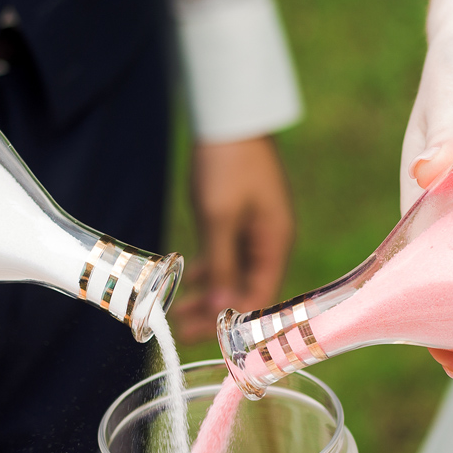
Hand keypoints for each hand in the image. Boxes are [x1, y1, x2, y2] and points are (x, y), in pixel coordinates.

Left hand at [173, 136, 294, 343]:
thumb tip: (221, 310)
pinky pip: (227, 256)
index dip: (232, 324)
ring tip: (178, 309)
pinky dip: (209, 270)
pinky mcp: (242, 220)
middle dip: (215, 312)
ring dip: (208, 293)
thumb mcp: (219, 217)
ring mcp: (257, 231)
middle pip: (246, 291)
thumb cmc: (228, 162)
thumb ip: (221, 265)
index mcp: (275, 244)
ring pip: (233, 275)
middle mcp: (270, 243)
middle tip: (181, 329)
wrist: (231, 115)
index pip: (258, 298)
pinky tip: (187, 278)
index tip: (201, 337)